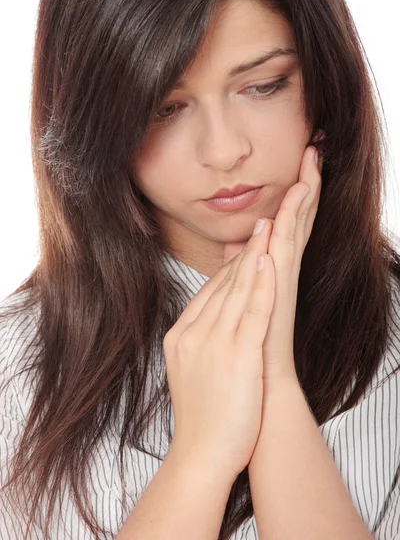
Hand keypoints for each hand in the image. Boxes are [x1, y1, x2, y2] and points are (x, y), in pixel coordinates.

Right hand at [163, 214, 275, 478]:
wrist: (201, 456)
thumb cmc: (201, 417)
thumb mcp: (190, 370)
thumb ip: (198, 341)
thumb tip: (210, 322)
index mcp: (180, 336)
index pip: (207, 293)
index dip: (228, 268)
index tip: (243, 247)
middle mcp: (192, 334)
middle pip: (222, 286)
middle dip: (243, 253)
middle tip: (257, 224)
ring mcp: (213, 344)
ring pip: (237, 292)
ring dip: (253, 257)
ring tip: (266, 229)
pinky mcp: (238, 356)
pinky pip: (252, 312)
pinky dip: (260, 285)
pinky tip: (267, 262)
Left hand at [223, 134, 323, 382]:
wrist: (260, 394)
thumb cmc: (249, 355)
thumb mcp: (238, 308)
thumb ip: (241, 277)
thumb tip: (234, 253)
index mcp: (270, 277)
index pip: (282, 231)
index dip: (291, 202)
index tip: (297, 172)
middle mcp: (281, 276)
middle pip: (293, 223)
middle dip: (303, 189)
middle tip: (313, 152)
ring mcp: (283, 282)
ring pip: (293, 230)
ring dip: (303, 196)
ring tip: (313, 162)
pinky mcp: (281, 291)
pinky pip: (288, 249)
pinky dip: (292, 224)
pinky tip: (299, 197)